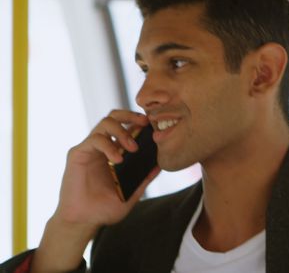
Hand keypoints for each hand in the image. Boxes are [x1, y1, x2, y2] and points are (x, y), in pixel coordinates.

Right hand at [32, 110, 159, 272]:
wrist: (83, 221)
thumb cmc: (105, 208)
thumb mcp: (131, 193)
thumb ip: (144, 179)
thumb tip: (161, 165)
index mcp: (114, 151)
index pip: (127, 126)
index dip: (140, 121)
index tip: (154, 125)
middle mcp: (102, 146)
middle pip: (115, 116)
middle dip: (131, 115)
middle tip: (145, 124)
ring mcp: (89, 148)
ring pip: (105, 122)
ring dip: (122, 131)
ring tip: (133, 148)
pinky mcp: (77, 154)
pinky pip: (94, 139)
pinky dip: (109, 146)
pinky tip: (118, 160)